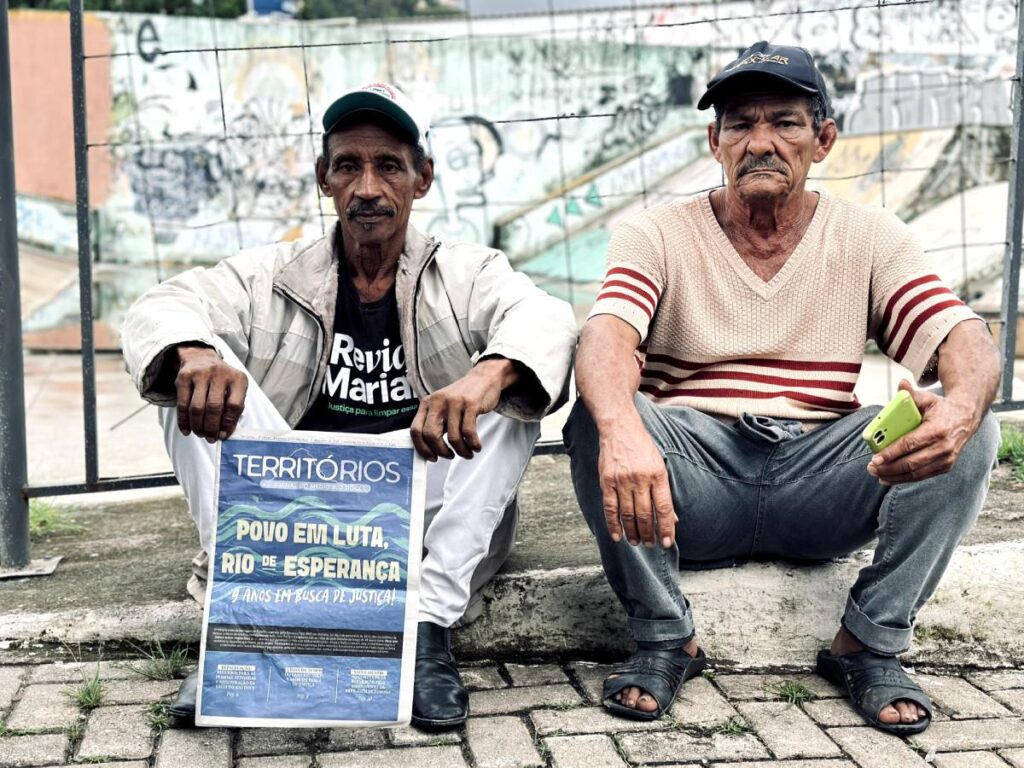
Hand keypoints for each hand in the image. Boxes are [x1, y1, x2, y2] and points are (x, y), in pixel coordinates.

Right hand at [174, 345, 247, 441]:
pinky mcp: (184, 377)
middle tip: (210, 439)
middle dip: (211, 428)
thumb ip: (233, 409)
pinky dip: (184, 421)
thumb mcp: (234, 389)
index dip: (228, 424)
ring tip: (200, 434)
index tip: (224, 435)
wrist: (201, 358)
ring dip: (198, 426)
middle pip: (214, 407)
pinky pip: (182, 404)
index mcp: (238, 379)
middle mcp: (220, 374)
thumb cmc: (222, 381)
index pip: (235, 405)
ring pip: (197, 407)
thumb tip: (224, 433)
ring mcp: (201, 374)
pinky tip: (186, 430)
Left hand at [410, 358, 515, 460]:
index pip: (416, 430)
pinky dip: (473, 444)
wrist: (483, 378)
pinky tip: (476, 446)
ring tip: (468, 453)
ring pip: (453, 437)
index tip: (432, 457)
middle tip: (449, 456)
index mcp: (427, 403)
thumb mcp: (442, 406)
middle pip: (431, 435)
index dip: (422, 448)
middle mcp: (438, 401)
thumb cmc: (462, 397)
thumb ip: (435, 422)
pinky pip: (469, 432)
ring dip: (462, 451)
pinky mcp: (470, 404)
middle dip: (441, 451)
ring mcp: (454, 402)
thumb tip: (430, 449)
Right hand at [598, 420, 675, 547]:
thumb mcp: (659, 465)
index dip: (666, 528)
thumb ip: (664, 491)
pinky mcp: (607, 481)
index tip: (667, 543)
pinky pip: (610, 507)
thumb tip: (672, 518)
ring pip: (628, 514)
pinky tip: (618, 535)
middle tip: (650, 545)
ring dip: (633, 532)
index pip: (664, 508)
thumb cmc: (642, 447)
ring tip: (636, 542)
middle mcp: (640, 479)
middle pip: (646, 514)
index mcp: (657, 475)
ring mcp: (622, 480)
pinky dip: (613, 524)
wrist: (620, 428)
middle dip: (649, 534)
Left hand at [867, 379, 978, 484]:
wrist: (966, 418)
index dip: (891, 453)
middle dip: (888, 467)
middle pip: (911, 462)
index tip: (875, 458)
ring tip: (877, 474)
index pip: (910, 444)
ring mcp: (946, 459)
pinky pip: (922, 476)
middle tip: (871, 468)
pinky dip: (905, 479)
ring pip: (916, 473)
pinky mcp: (946, 466)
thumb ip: (911, 394)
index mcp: (937, 430)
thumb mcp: (927, 398)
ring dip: (894, 476)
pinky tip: (890, 478)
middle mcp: (944, 447)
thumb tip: (901, 383)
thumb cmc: (940, 408)